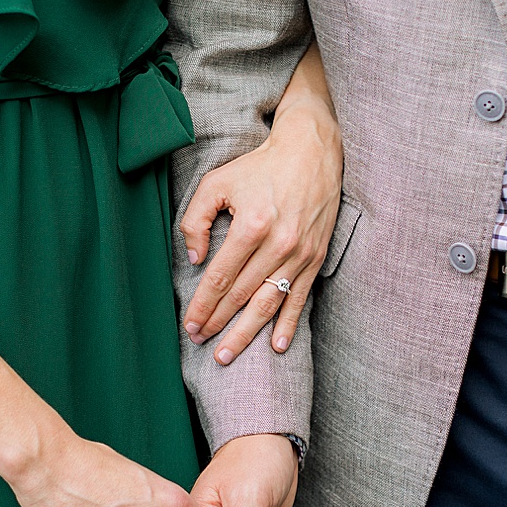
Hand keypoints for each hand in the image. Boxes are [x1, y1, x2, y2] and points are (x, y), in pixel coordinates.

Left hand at [179, 51, 341, 364]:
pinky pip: (300, 297)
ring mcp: (300, 253)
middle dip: (218, 323)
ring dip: (247, 332)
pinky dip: (288, 323)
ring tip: (227, 354)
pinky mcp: (315, 256)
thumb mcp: (217, 181)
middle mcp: (278, 244)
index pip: (221, 277)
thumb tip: (196, 257)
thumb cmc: (259, 166)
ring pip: (269, 302)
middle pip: (242, 295)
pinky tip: (276, 345)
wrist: (311, 152)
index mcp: (251, 226)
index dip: (203, 304)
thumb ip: (196, 218)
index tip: (190, 325)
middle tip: (201, 343)